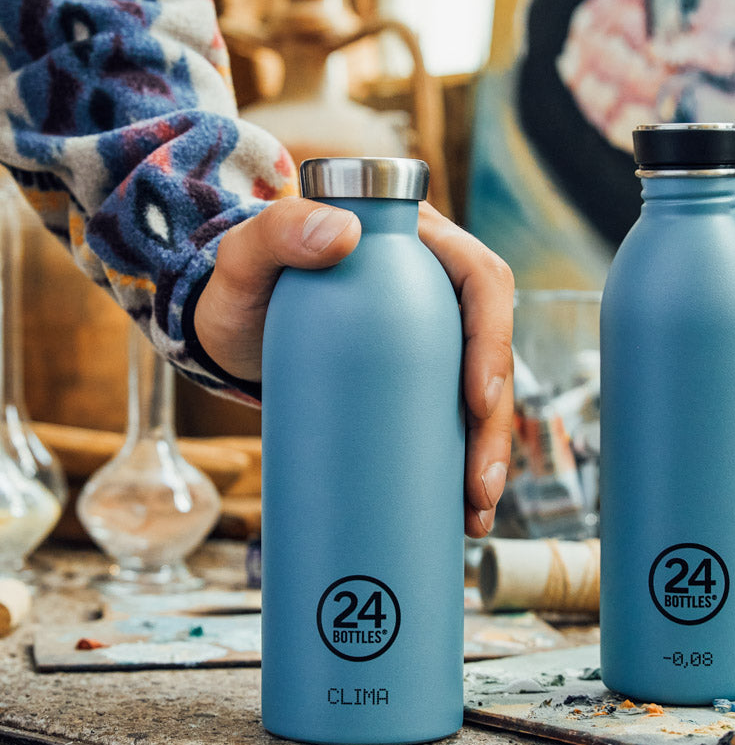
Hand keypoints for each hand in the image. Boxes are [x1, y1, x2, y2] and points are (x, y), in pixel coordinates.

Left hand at [194, 197, 513, 536]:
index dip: (494, 337)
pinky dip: (463, 465)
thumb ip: (278, 229)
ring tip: (474, 515)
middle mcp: (437, 287)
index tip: (477, 401)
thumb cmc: (238, 288)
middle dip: (497, 422)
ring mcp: (431, 336)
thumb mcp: (246, 257)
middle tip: (478, 488)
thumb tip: (343, 234)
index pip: (481, 278)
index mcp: (418, 244)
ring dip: (488, 454)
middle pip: (491, 348)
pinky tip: (463, 512)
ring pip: (482, 391)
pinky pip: (456, 416)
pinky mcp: (418, 378)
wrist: (228, 331)